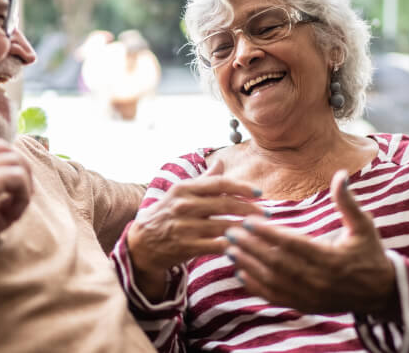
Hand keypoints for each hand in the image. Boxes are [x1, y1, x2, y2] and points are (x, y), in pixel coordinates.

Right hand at [0, 139, 32, 270]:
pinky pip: (17, 176)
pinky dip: (23, 196)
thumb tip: (16, 202)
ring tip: (14, 213)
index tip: (15, 194)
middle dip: (23, 171)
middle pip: (6, 149)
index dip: (12, 166)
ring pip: (15, 160)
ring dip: (24, 185)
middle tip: (22, 200)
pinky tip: (12, 217)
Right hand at [126, 161, 264, 299]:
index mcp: (185, 189)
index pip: (219, 184)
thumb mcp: (180, 193)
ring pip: (224, 226)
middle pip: (225, 205)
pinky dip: (232, 246)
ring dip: (246, 228)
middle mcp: (184, 205)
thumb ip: (203, 180)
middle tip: (268, 214)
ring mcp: (184, 226)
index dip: (242, 187)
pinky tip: (245, 246)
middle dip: (250, 210)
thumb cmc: (166, 214)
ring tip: (260, 230)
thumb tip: (220, 162)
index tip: (259, 193)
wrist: (141, 243)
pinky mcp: (186, 246)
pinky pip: (216, 246)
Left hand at [225, 170, 398, 317]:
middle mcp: (318, 280)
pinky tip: (240, 272)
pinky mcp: (305, 306)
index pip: (293, 244)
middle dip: (251, 247)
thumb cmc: (370, 253)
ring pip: (272, 281)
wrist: (380, 292)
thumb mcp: (364, 226)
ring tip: (229, 249)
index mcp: (331, 259)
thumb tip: (340, 174)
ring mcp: (310, 296)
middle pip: (277, 263)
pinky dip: (256, 286)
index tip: (249, 221)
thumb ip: (348, 202)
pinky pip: (276, 297)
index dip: (269, 233)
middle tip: (230, 232)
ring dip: (248, 265)